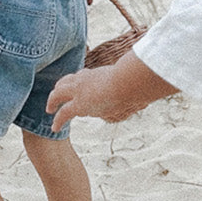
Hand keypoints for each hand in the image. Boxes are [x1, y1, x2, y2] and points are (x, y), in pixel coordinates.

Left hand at [49, 52, 177, 130]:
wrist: (127, 82)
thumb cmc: (134, 76)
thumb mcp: (135, 74)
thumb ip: (138, 73)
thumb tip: (152, 73)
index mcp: (97, 73)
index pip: (83, 75)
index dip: (78, 79)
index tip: (78, 82)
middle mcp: (86, 79)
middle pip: (67, 81)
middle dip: (61, 87)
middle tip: (57, 94)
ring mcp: (80, 90)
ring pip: (59, 94)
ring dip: (53, 101)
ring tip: (49, 109)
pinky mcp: (79, 104)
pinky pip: (63, 112)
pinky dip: (57, 120)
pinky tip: (54, 128)